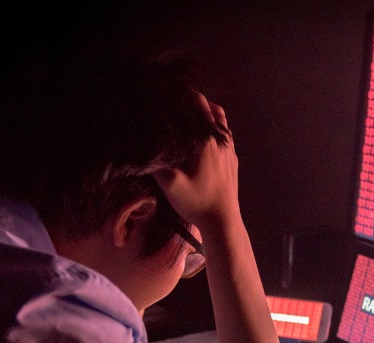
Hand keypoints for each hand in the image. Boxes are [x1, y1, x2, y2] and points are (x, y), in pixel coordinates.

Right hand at [153, 93, 238, 229]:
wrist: (223, 222)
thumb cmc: (197, 202)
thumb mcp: (170, 184)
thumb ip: (154, 164)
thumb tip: (140, 147)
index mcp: (207, 140)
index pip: (198, 105)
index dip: (184, 94)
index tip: (170, 89)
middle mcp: (222, 141)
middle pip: (212, 109)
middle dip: (196, 101)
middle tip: (178, 99)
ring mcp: (230, 151)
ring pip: (222, 122)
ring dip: (208, 114)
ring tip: (191, 114)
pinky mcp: (233, 161)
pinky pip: (226, 136)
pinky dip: (216, 128)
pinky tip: (203, 137)